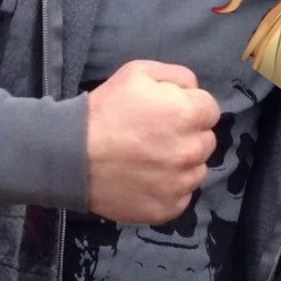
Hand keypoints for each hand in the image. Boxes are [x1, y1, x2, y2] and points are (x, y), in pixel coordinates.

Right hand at [85, 60, 220, 224]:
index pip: (210, 110)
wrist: (71, 155)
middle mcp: (192, 151)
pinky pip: (182, 196)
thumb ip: (177, 76)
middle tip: (156, 137)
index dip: (189, 108)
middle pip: (205, 141)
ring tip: (149, 159)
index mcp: (189, 114)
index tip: (168, 114)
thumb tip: (195, 91)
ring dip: (181, 165)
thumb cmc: (105, 110)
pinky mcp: (168, 208)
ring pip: (196, 170)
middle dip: (187, 136)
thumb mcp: (138, 72)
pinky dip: (168, 189)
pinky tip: (146, 180)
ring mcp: (181, 183)